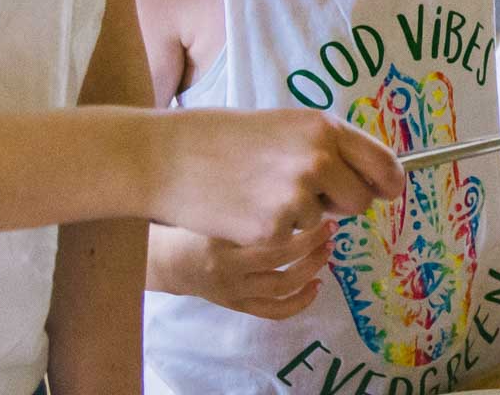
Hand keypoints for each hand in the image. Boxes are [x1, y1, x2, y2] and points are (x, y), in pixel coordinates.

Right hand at [146, 108, 402, 246]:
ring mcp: (296, 197)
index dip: (388, 182)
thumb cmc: (222, 136)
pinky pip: (290, 239)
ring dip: (299, 215)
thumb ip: (326, 146)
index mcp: (323, 128)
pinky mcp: (273, 231)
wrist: (167, 156)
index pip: (384, 163)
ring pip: (322, 223)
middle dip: (341, 203)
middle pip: (361, 201)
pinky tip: (244, 210)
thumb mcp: (284, 125)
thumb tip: (369, 176)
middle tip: (304, 193)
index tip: (387, 191)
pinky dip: (272, 231)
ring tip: (258, 192)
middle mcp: (318, 160)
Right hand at [147, 219, 330, 319]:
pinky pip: (273, 311)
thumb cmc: (197, 226)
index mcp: (220, 238)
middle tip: (330, 227)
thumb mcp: (216, 209)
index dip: (299, 222)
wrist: (169, 261)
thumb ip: (248, 202)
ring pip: (281, 286)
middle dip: (310, 243)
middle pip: (279, 258)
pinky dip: (300, 302)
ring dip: (311, 268)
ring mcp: (233, 291)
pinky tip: (317, 285)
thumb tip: (296, 188)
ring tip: (327, 250)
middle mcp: (227, 268)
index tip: (317, 205)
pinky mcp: (237, 306)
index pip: (267, 231)